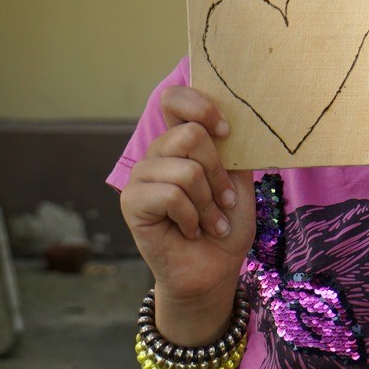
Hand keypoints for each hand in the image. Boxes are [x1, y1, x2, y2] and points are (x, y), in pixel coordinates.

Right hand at [120, 86, 255, 344]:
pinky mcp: (132, 202)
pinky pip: (170, 195)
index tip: (225, 131)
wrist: (214, 269)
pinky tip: (190, 231)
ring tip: (210, 222)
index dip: (199, 105)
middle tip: (223, 201)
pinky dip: (191, 217)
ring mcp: (141, 177)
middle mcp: (157, 154)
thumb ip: (229, 149)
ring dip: (208, 203)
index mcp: (180, 143)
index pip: (173, 99)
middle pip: (189, 135)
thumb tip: (228, 120)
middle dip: (217, 173)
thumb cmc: (225, 225)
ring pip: (185, 170)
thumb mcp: (237, 181)